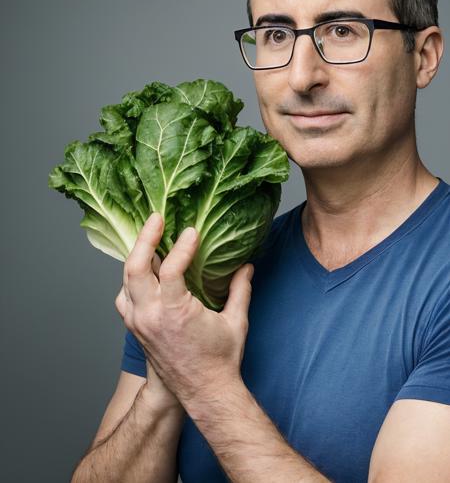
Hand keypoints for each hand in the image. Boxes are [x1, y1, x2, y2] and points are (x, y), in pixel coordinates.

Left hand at [115, 212, 253, 408]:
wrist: (201, 393)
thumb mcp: (235, 322)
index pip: (170, 269)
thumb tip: (246, 266)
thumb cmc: (220, 361)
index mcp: (175, 313)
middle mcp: (150, 316)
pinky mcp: (135, 327)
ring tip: (151, 238)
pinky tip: (145, 270)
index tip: (192, 231)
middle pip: (134, 268)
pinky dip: (132, 278)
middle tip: (156, 218)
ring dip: (137, 256)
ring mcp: (138, 322)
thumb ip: (240, 289)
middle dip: (145, 238)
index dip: (181, 246)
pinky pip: (124, 295)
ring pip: (125, 280)